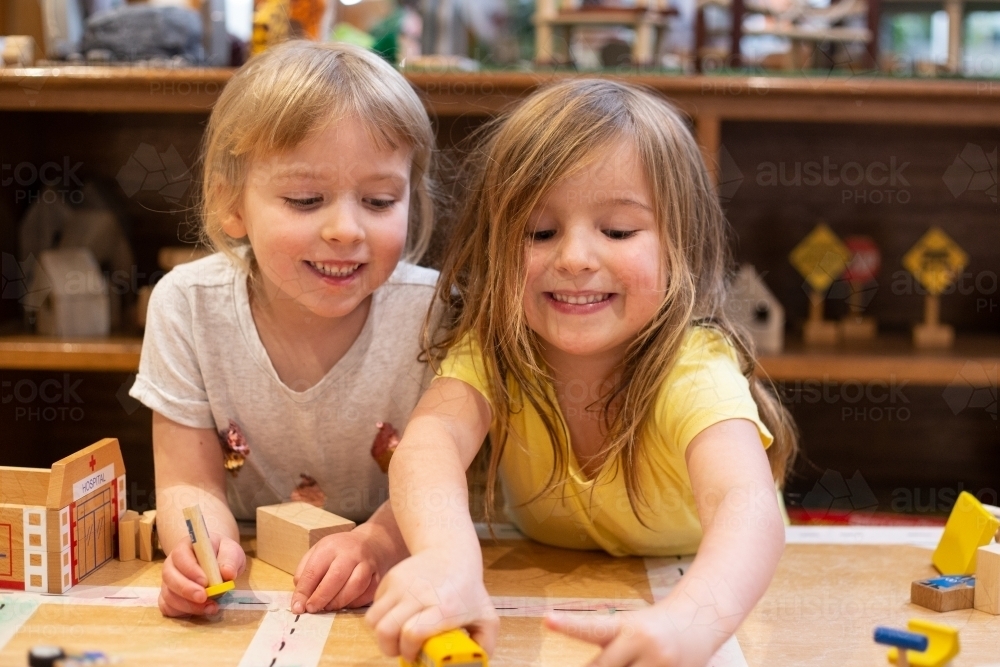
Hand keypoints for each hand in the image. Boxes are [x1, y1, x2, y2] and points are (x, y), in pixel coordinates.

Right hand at [159, 533, 244, 616]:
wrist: (217, 561)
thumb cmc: (221, 554)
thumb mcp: (231, 551)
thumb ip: (230, 559)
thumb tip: (228, 573)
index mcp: (185, 547)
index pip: (181, 555)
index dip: (190, 569)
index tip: (205, 582)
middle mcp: (172, 564)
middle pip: (170, 577)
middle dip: (186, 590)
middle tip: (203, 598)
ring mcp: (168, 582)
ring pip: (168, 594)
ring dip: (187, 604)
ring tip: (209, 607)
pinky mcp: (169, 597)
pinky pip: (168, 607)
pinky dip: (182, 612)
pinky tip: (199, 611)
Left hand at [291, 530, 384, 613]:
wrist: (372, 542)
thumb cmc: (340, 551)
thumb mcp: (318, 552)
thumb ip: (305, 573)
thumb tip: (300, 599)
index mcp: (330, 547)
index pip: (314, 570)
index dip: (304, 591)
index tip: (298, 607)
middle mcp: (351, 553)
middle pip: (336, 577)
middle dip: (321, 597)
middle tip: (312, 609)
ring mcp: (368, 564)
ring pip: (355, 585)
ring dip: (339, 602)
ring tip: (329, 607)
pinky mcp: (379, 576)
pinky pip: (368, 593)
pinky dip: (355, 603)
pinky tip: (346, 604)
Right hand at [365, 549, 497, 661]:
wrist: (452, 552)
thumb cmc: (468, 589)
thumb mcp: (486, 617)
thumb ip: (485, 644)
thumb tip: (475, 663)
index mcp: (444, 607)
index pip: (413, 633)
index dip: (409, 651)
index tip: (415, 656)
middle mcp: (419, 594)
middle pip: (386, 630)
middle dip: (389, 648)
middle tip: (401, 649)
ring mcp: (401, 584)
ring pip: (373, 620)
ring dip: (381, 635)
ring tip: (396, 635)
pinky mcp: (390, 578)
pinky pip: (374, 607)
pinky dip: (381, 618)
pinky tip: (398, 616)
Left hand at [544, 604, 714, 666]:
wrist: (699, 622)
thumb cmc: (653, 628)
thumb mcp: (628, 630)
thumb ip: (607, 653)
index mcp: (626, 626)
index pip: (593, 628)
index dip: (569, 626)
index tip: (547, 620)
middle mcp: (642, 642)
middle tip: (607, 661)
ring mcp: (661, 662)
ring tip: (631, 660)